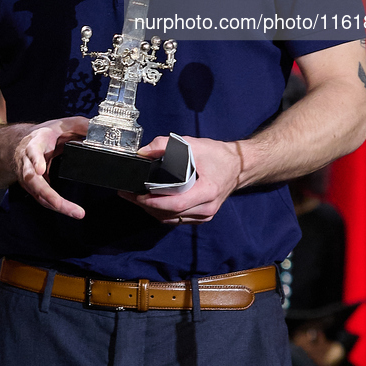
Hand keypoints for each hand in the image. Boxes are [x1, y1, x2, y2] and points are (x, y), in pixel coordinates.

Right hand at [13, 116, 88, 218]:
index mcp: (36, 143)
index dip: (36, 161)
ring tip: (76, 212)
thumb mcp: (62, 124)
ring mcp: (29, 177)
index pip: (33, 151)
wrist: (26, 143)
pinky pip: (44, 198)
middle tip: (60, 204)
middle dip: (48, 194)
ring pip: (39, 193)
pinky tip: (71, 210)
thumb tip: (98, 130)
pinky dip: (57, 205)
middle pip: (33, 180)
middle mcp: (28, 162)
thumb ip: (80, 125)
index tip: (41, 170)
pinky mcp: (34, 187)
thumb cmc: (46, 134)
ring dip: (56, 204)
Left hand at [118, 135, 241, 223]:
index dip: (153, 201)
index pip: (176, 204)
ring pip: (171, 220)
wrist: (239, 167)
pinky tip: (150, 202)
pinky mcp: (201, 217)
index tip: (136, 194)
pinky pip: (177, 220)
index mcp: (207, 192)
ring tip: (134, 197)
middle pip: (170, 215)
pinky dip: (162, 212)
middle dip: (145, 205)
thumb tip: (143, 152)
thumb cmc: (219, 155)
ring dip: (151, 210)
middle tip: (127, 194)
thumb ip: (166, 145)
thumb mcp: (193, 144)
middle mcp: (206, 209)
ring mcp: (204, 216)